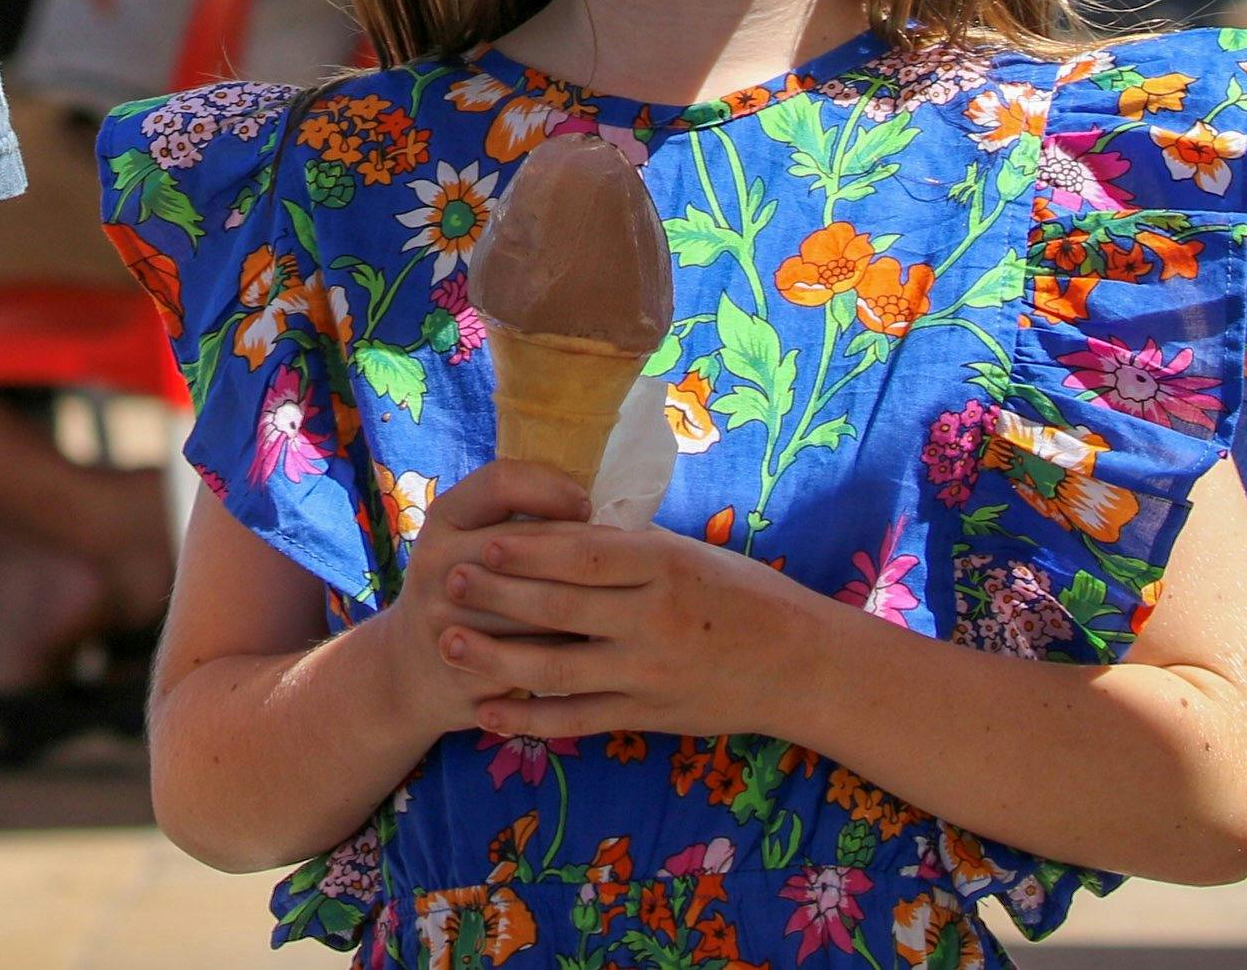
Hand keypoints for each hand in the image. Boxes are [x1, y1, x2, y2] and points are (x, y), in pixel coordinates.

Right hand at [373, 459, 595, 734]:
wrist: (409, 671)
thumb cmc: (462, 592)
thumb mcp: (467, 541)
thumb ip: (514, 519)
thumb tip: (593, 507)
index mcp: (443, 517)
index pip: (502, 482)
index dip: (552, 489)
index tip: (585, 507)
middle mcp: (438, 561)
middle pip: (529, 544)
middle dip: (584, 552)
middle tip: (623, 559)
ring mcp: (447, 616)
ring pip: (541, 604)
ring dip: (588, 604)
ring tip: (620, 600)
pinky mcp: (467, 666)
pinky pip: (539, 655)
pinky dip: (573, 650)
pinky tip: (597, 645)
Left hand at [439, 517, 835, 742]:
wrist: (799, 665)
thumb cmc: (743, 594)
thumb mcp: (689, 553)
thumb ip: (627, 547)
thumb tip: (559, 526)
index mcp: (664, 567)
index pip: (583, 556)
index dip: (527, 550)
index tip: (481, 542)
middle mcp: (654, 620)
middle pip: (560, 608)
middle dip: (497, 596)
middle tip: (448, 581)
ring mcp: (648, 673)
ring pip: (557, 668)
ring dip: (496, 658)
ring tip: (450, 643)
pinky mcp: (647, 716)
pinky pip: (577, 720)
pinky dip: (530, 719)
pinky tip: (489, 713)